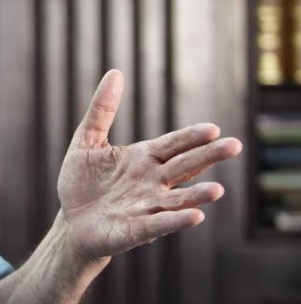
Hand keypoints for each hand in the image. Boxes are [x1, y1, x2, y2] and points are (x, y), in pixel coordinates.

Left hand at [57, 70, 241, 263]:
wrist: (70, 222)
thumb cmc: (81, 182)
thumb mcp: (86, 141)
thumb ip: (102, 110)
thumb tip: (115, 73)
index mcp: (143, 158)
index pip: (174, 145)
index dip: (191, 137)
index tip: (212, 128)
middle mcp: (152, 182)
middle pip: (184, 167)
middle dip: (208, 157)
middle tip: (234, 145)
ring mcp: (147, 206)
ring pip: (178, 200)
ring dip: (197, 195)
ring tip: (217, 190)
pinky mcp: (136, 230)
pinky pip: (158, 224)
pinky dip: (175, 220)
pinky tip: (195, 216)